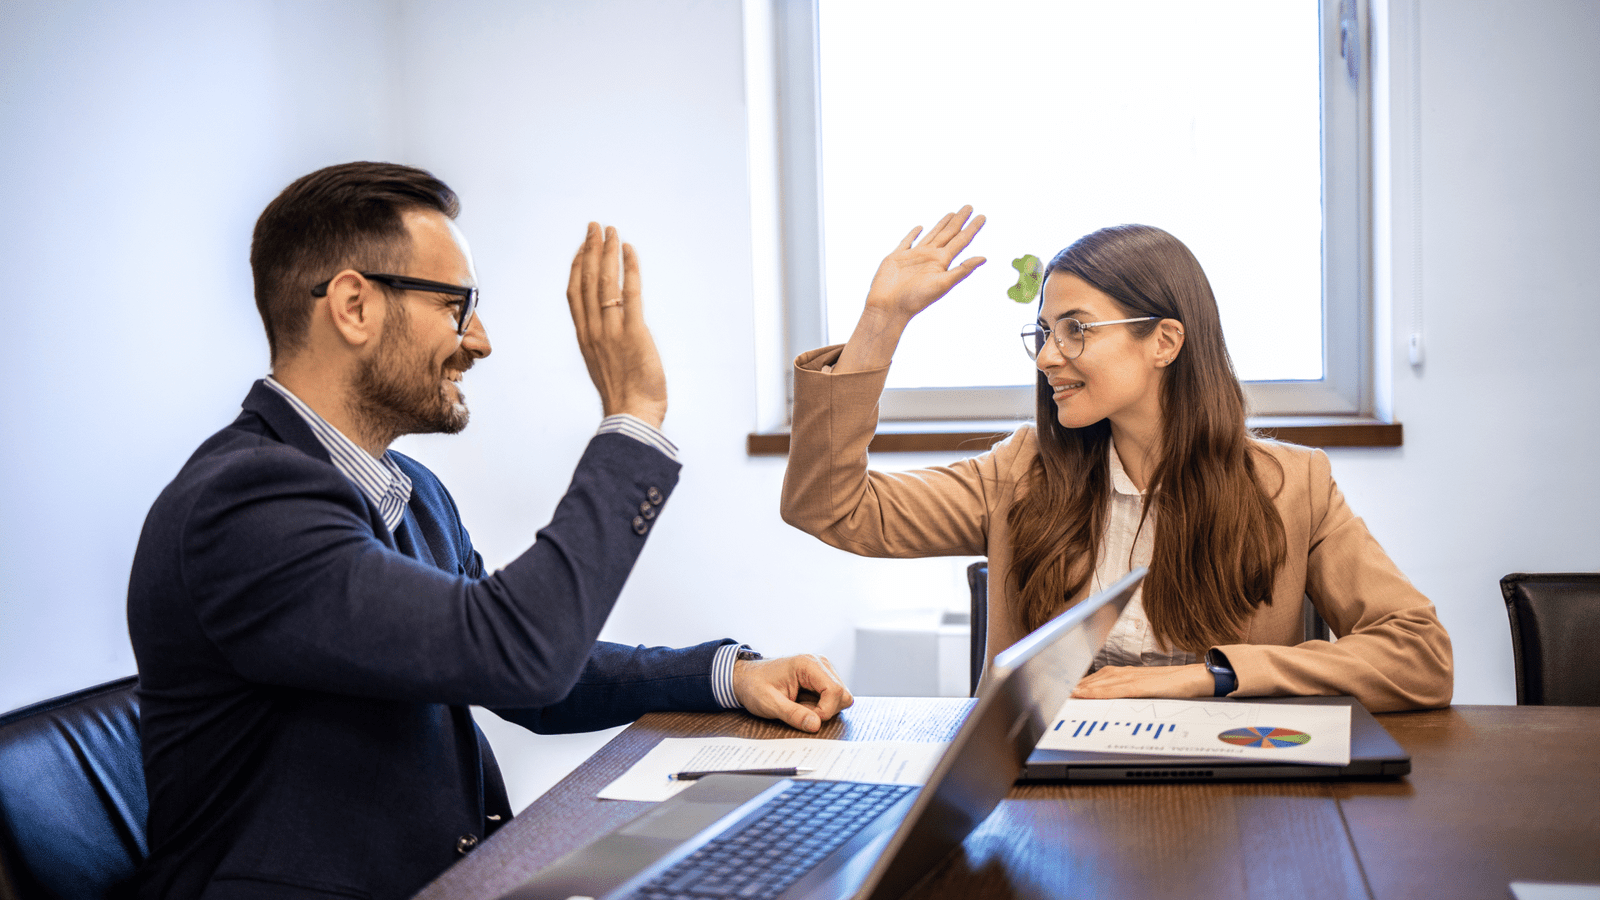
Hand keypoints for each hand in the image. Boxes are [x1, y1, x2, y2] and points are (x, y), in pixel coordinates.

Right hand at [565, 223, 667, 427]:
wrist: (630, 416)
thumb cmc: (624, 397)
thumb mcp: (605, 367)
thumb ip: (604, 347)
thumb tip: (611, 335)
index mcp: (585, 338)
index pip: (575, 293)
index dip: (578, 267)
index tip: (583, 247)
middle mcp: (593, 330)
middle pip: (586, 280)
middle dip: (590, 249)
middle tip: (594, 226)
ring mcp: (611, 330)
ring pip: (604, 281)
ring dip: (607, 252)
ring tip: (610, 230)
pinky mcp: (632, 332)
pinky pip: (629, 293)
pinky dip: (629, 268)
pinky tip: (629, 250)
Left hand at [732, 654, 853, 732]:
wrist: (746, 677)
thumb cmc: (754, 686)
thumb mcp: (769, 703)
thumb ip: (793, 714)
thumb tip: (816, 725)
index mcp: (808, 664)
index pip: (835, 691)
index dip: (825, 711)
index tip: (808, 720)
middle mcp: (820, 663)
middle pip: (842, 695)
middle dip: (826, 711)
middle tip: (801, 713)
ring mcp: (823, 671)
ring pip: (841, 698)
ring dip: (824, 710)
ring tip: (800, 708)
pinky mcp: (822, 679)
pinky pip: (834, 698)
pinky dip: (822, 707)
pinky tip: (804, 705)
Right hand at [863, 205, 986, 320]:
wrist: (888, 307)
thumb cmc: (915, 299)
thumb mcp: (943, 284)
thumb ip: (962, 270)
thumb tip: (984, 258)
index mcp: (942, 262)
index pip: (961, 241)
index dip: (972, 228)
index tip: (982, 216)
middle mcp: (930, 257)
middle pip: (949, 233)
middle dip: (959, 220)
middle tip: (969, 207)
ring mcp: (914, 256)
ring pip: (932, 235)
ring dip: (942, 224)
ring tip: (952, 214)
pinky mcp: (897, 257)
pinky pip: (907, 241)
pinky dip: (914, 234)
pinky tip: (920, 228)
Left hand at [1071, 664, 1213, 699]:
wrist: (1199, 678)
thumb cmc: (1176, 685)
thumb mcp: (1148, 691)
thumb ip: (1130, 694)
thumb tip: (1114, 703)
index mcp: (1126, 674)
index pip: (1096, 679)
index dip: (1078, 684)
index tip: (1060, 691)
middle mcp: (1126, 673)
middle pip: (1093, 680)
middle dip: (1074, 687)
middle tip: (1053, 694)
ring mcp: (1134, 677)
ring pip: (1100, 683)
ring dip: (1080, 688)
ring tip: (1062, 695)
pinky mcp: (1143, 685)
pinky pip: (1116, 689)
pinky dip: (1099, 691)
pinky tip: (1086, 695)